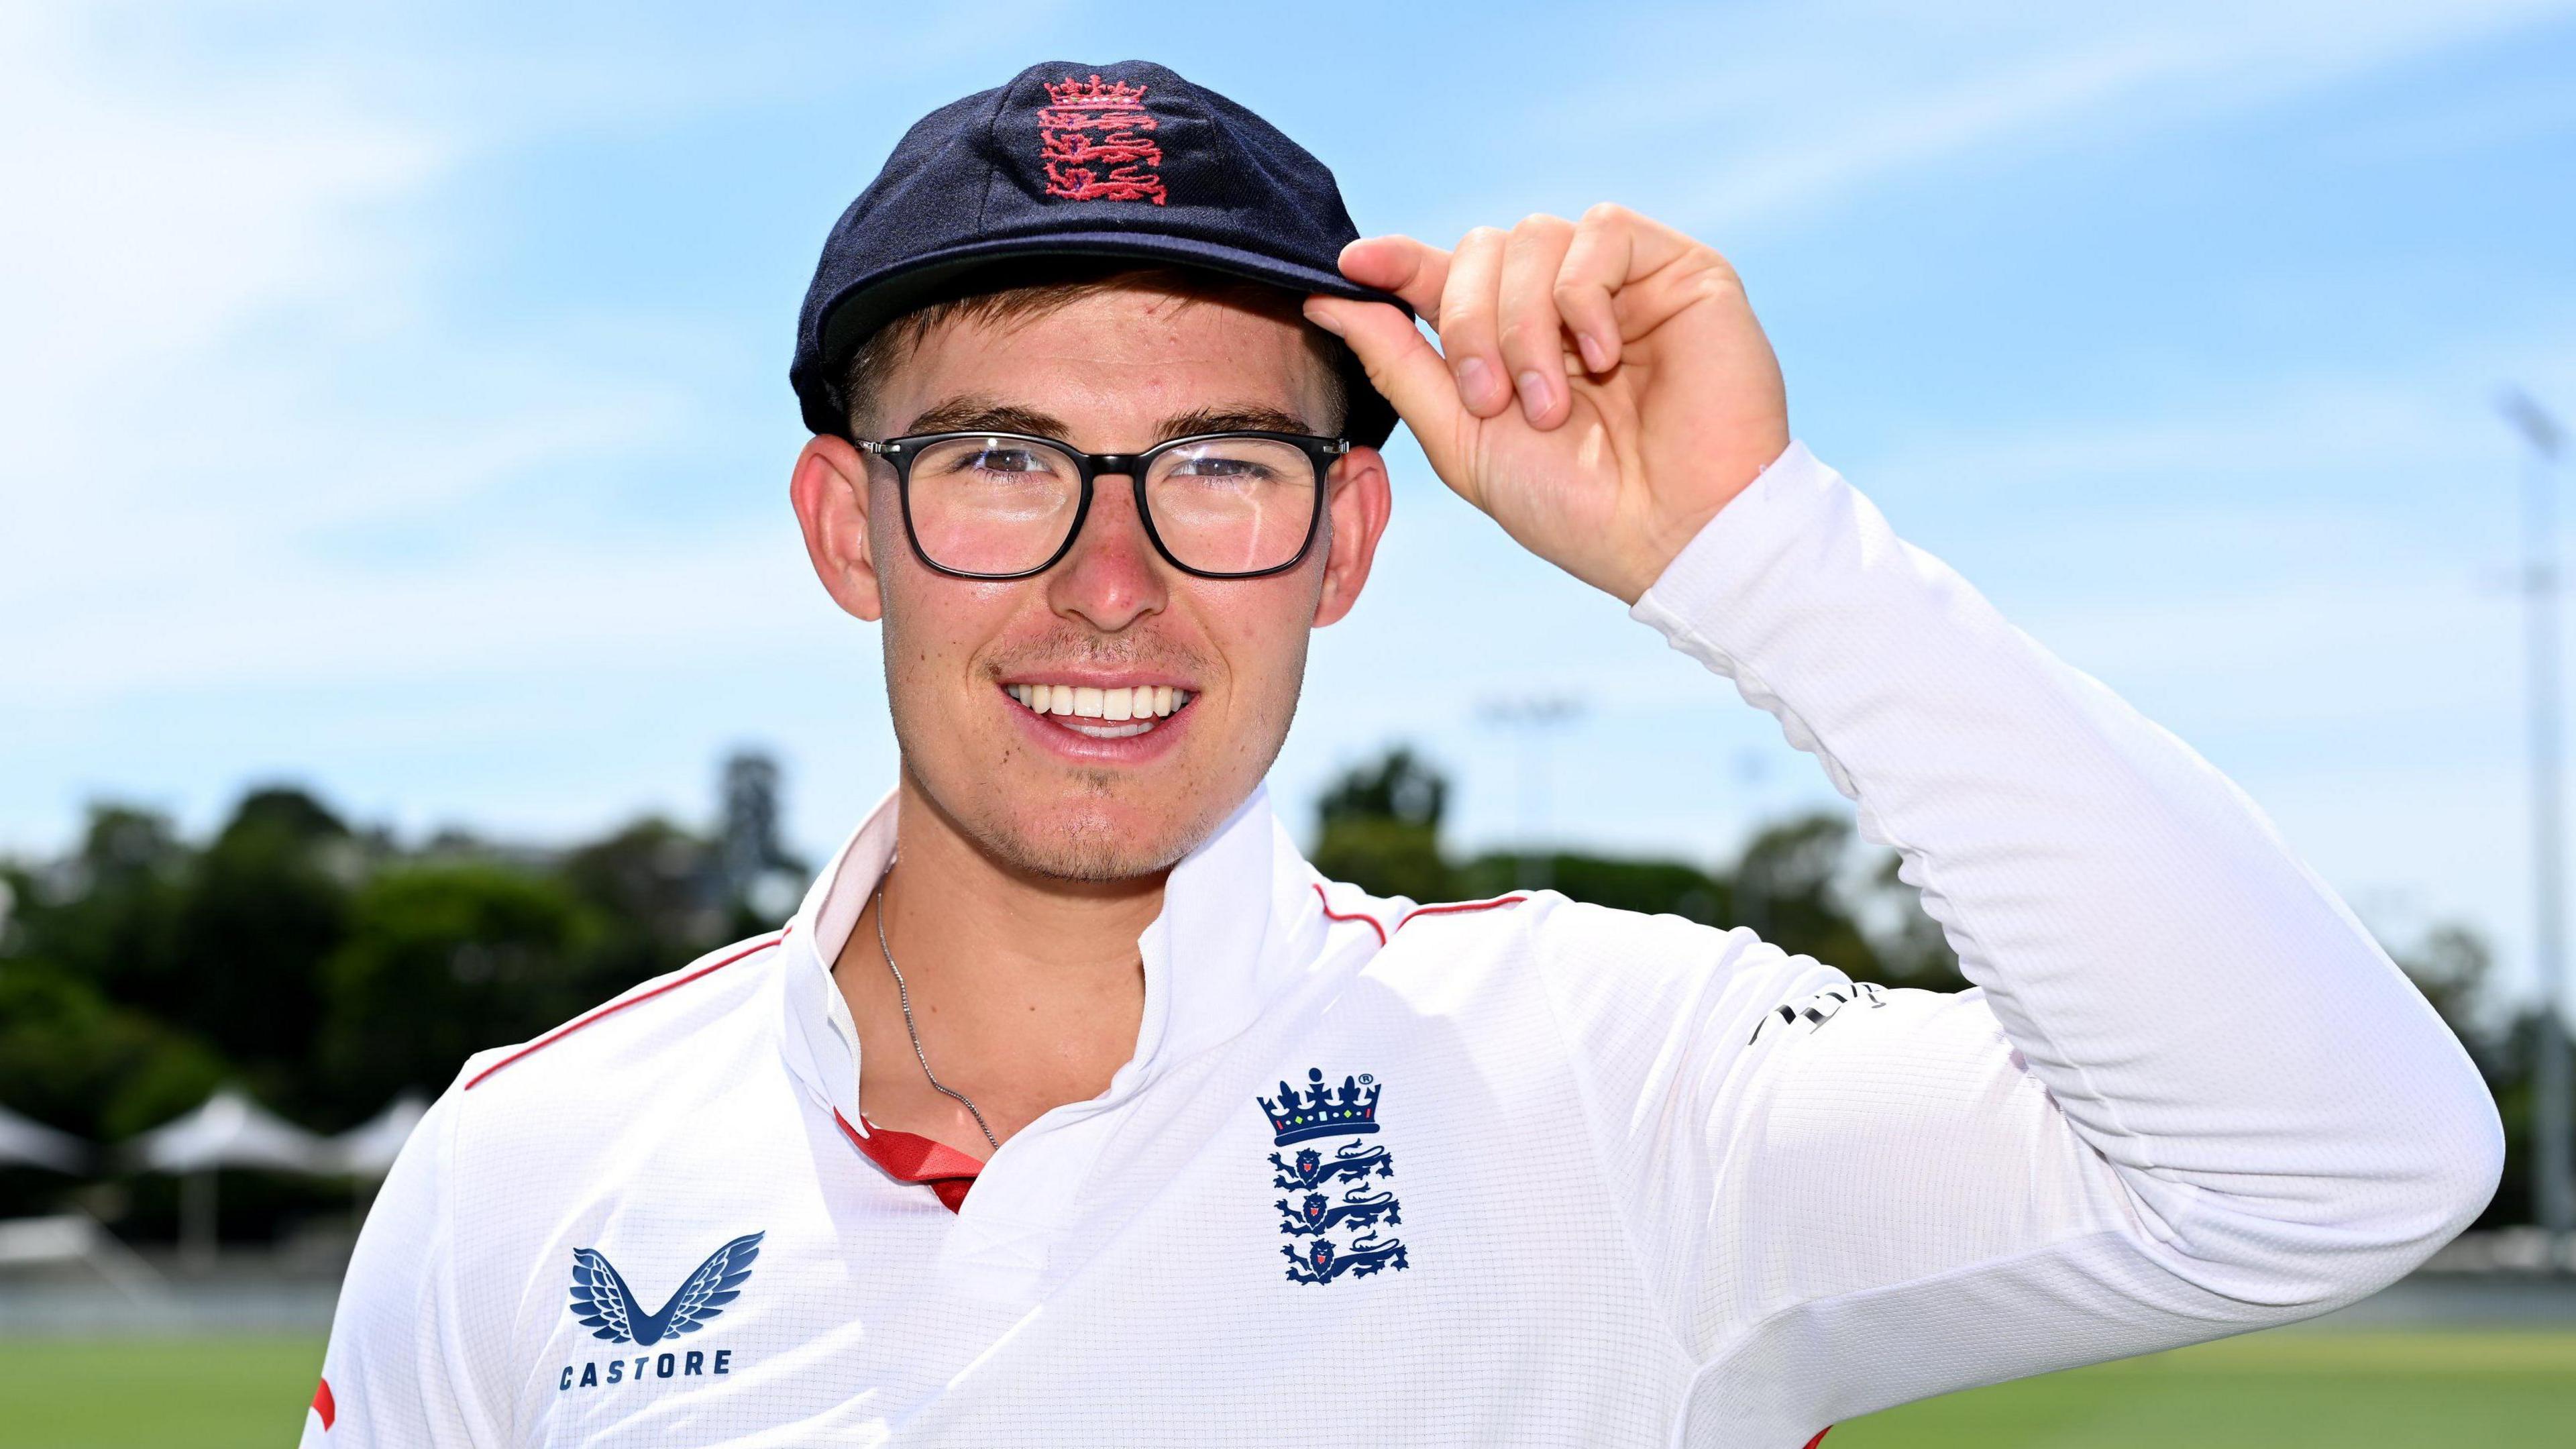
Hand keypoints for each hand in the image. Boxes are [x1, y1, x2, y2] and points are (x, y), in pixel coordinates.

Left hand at [1305, 207, 1788, 603]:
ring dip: (1526, 323)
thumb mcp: (1463, 439)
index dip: (1394, 260)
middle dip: (1469, 323)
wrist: (1674, 534)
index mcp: (1511, 340)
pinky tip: (1603, 354)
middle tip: (1493, 401)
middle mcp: (1562, 303)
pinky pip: (1602, 231)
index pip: (1442, 274)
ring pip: (1533, 237)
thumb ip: (1399, 361)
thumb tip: (1327, 296)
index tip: (1351, 265)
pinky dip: (1583, 293)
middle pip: (1480, 248)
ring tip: (1553, 402)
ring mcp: (1621, 283)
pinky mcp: (1678, 269)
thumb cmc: (1576, 505)